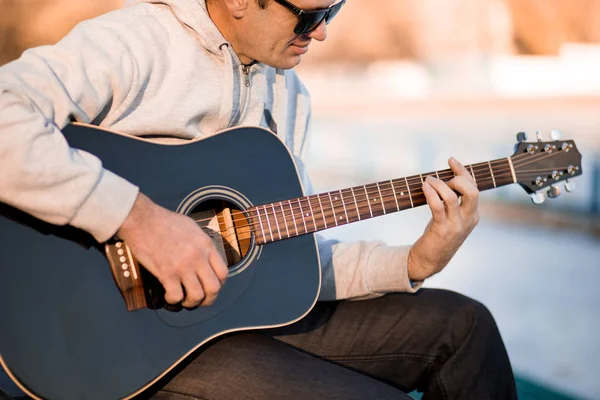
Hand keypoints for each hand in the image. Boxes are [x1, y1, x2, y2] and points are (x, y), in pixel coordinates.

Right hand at [117, 193, 227, 307]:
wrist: (142, 220)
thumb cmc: (165, 221)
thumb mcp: (192, 228)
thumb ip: (201, 244)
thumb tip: (205, 256)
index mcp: (206, 245)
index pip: (223, 272)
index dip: (219, 284)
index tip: (212, 287)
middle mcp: (198, 257)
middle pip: (214, 288)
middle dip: (209, 299)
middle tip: (201, 300)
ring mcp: (183, 266)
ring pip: (197, 296)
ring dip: (192, 303)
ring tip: (184, 300)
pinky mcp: (166, 273)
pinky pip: (176, 296)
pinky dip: (173, 300)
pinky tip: (169, 296)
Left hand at [408, 158, 479, 280]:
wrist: (430, 260)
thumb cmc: (438, 235)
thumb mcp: (451, 218)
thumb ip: (453, 201)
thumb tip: (443, 177)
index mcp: (473, 215)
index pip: (474, 188)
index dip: (463, 171)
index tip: (451, 160)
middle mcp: (468, 220)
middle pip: (472, 192)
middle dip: (458, 178)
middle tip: (441, 178)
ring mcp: (456, 226)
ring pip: (452, 197)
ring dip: (439, 185)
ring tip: (428, 180)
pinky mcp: (442, 230)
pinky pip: (438, 207)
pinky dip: (431, 194)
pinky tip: (424, 187)